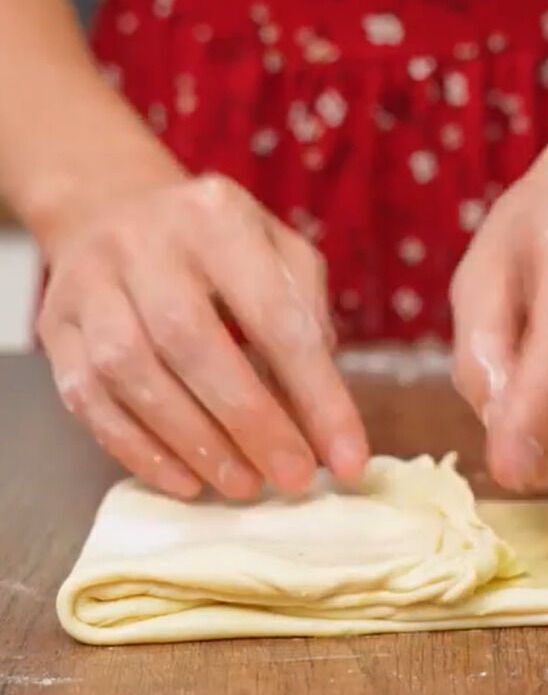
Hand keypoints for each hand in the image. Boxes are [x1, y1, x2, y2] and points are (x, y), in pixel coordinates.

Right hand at [35, 174, 367, 498]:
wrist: (115, 211)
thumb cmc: (221, 246)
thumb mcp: (280, 252)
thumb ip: (308, 317)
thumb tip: (321, 413)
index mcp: (218, 218)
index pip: (276, 316)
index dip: (317, 395)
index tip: (348, 459)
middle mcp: (144, 243)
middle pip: (191, 343)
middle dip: (250, 422)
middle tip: (293, 478)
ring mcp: (88, 283)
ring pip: (131, 372)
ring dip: (193, 442)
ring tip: (243, 484)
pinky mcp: (53, 325)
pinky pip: (87, 398)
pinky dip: (138, 448)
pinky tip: (184, 479)